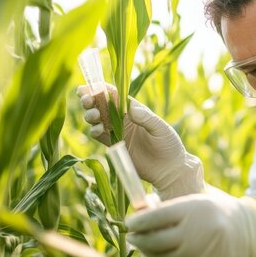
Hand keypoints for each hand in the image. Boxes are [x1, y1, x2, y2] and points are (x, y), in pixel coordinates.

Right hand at [76, 86, 203, 199]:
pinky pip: (99, 135)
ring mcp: (117, 131)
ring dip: (91, 115)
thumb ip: (146, 118)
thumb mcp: (160, 129)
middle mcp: (123, 118)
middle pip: (102, 105)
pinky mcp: (114, 145)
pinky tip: (97, 130)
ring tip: (94, 115)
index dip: (101, 89)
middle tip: (87, 100)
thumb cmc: (168, 145)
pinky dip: (94, 131)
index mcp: (134, 109)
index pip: (115, 95)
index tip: (91, 86)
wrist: (168, 169)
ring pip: (97, 119)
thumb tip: (130, 106)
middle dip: (91, 100)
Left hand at [126, 192, 255, 256]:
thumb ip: (167, 207)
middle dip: (139, 238)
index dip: (136, 222)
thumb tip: (137, 213)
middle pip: (153, 241)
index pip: (153, 218)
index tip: (129, 223)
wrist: (247, 232)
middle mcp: (194, 232)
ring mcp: (198, 254)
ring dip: (152, 252)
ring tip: (150, 244)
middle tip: (133, 236)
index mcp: (192, 208)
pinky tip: (170, 254)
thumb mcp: (194, 201)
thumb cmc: (213, 212)